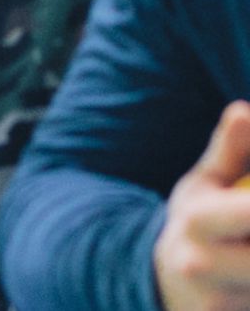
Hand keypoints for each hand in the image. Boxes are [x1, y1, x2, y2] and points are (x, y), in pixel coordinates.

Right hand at [155, 102, 249, 310]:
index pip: (249, 212)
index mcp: (198, 220)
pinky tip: (247, 272)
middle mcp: (202, 264)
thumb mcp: (204, 183)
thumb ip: (231, 150)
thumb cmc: (197, 221)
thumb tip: (243, 111)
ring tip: (248, 245)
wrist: (163, 281)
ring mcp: (216, 301)